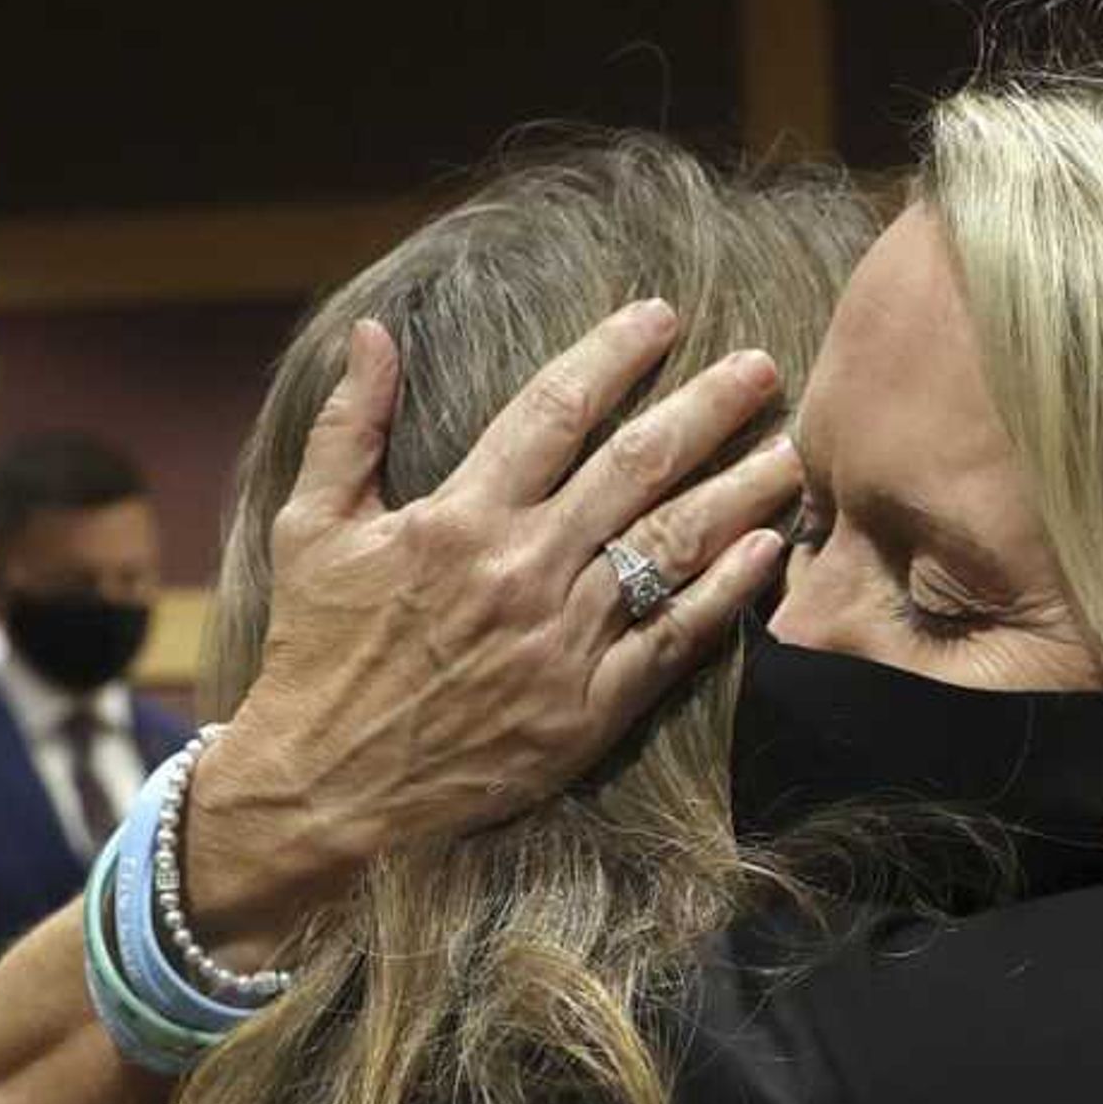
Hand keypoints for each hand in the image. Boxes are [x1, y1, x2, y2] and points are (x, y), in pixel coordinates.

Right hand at [189, 302, 804, 956]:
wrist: (327, 787)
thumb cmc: (317, 652)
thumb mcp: (311, 528)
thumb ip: (349, 426)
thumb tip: (376, 333)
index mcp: (460, 516)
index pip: (554, 409)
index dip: (613, 354)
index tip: (661, 316)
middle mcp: (524, 569)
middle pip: (636, 467)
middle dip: (706, 409)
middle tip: (762, 368)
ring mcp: (564, 641)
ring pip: (671, 547)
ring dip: (738, 493)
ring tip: (790, 453)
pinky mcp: (589, 710)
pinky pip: (674, 639)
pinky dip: (727, 593)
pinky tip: (768, 550)